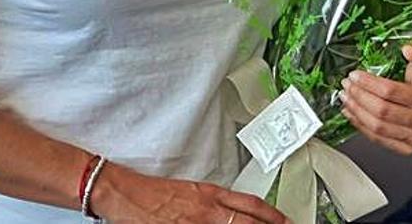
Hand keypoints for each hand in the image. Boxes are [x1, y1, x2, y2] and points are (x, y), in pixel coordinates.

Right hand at [90, 164, 288, 222]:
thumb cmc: (153, 192)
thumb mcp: (192, 191)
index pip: (253, 205)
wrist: (124, 192)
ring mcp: (197, 223)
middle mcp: (208, 210)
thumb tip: (234, 213)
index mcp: (212, 194)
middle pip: (248, 221)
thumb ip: (215, 202)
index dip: (273, 216)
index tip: (286, 221)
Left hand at [340, 44, 411, 154]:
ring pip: (377, 126)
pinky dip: (360, 126)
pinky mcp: (407, 149)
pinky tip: (352, 114)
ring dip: (356, 111)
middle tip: (347, 85)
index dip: (369, 83)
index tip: (355, 75)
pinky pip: (378, 139)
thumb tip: (408, 48)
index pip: (391, 91)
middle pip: (381, 110)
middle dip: (359, 96)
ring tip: (346, 98)